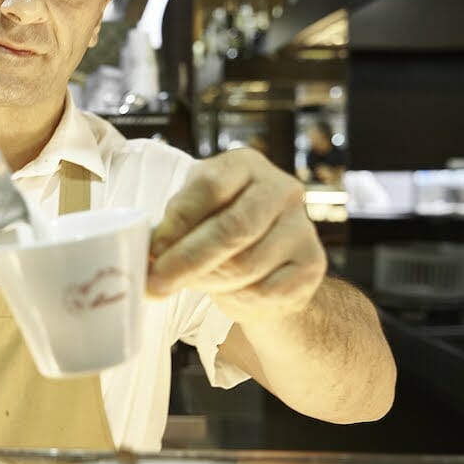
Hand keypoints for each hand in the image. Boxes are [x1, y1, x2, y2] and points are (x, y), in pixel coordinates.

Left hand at [148, 149, 325, 323]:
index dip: (178, 222)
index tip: (152, 250)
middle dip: (187, 260)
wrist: (270, 263)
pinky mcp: (313, 264)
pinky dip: (237, 298)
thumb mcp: (195, 214)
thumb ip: (176, 226)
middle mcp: (281, 188)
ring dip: (209, 281)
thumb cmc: (220, 230)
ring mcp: (302, 225)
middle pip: (232, 228)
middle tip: (156, 284)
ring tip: (194, 282)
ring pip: (245, 265)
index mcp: (245, 164)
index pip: (210, 186)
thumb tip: (150, 254)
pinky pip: (264, 291)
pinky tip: (229, 291)